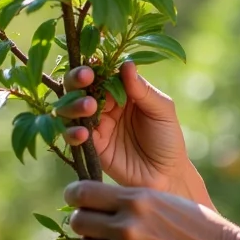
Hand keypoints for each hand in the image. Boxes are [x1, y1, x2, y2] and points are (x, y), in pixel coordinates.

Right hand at [57, 61, 189, 192]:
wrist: (167, 176)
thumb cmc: (168, 139)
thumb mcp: (162, 111)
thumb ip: (143, 90)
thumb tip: (126, 64)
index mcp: (122, 91)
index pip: (102, 74)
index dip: (94, 68)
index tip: (92, 66)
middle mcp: (105, 106)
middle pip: (80, 88)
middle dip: (76, 81)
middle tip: (84, 78)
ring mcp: (96, 126)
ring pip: (71, 110)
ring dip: (73, 105)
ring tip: (88, 106)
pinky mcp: (91, 147)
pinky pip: (74, 136)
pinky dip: (73, 133)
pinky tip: (83, 133)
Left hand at [66, 181, 239, 239]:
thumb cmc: (194, 224)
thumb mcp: (162, 199)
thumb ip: (127, 199)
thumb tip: (90, 200)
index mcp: (136, 199)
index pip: (82, 194)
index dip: (75, 196)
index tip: (78, 201)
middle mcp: (128, 225)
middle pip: (78, 223)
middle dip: (85, 224)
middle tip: (97, 228)